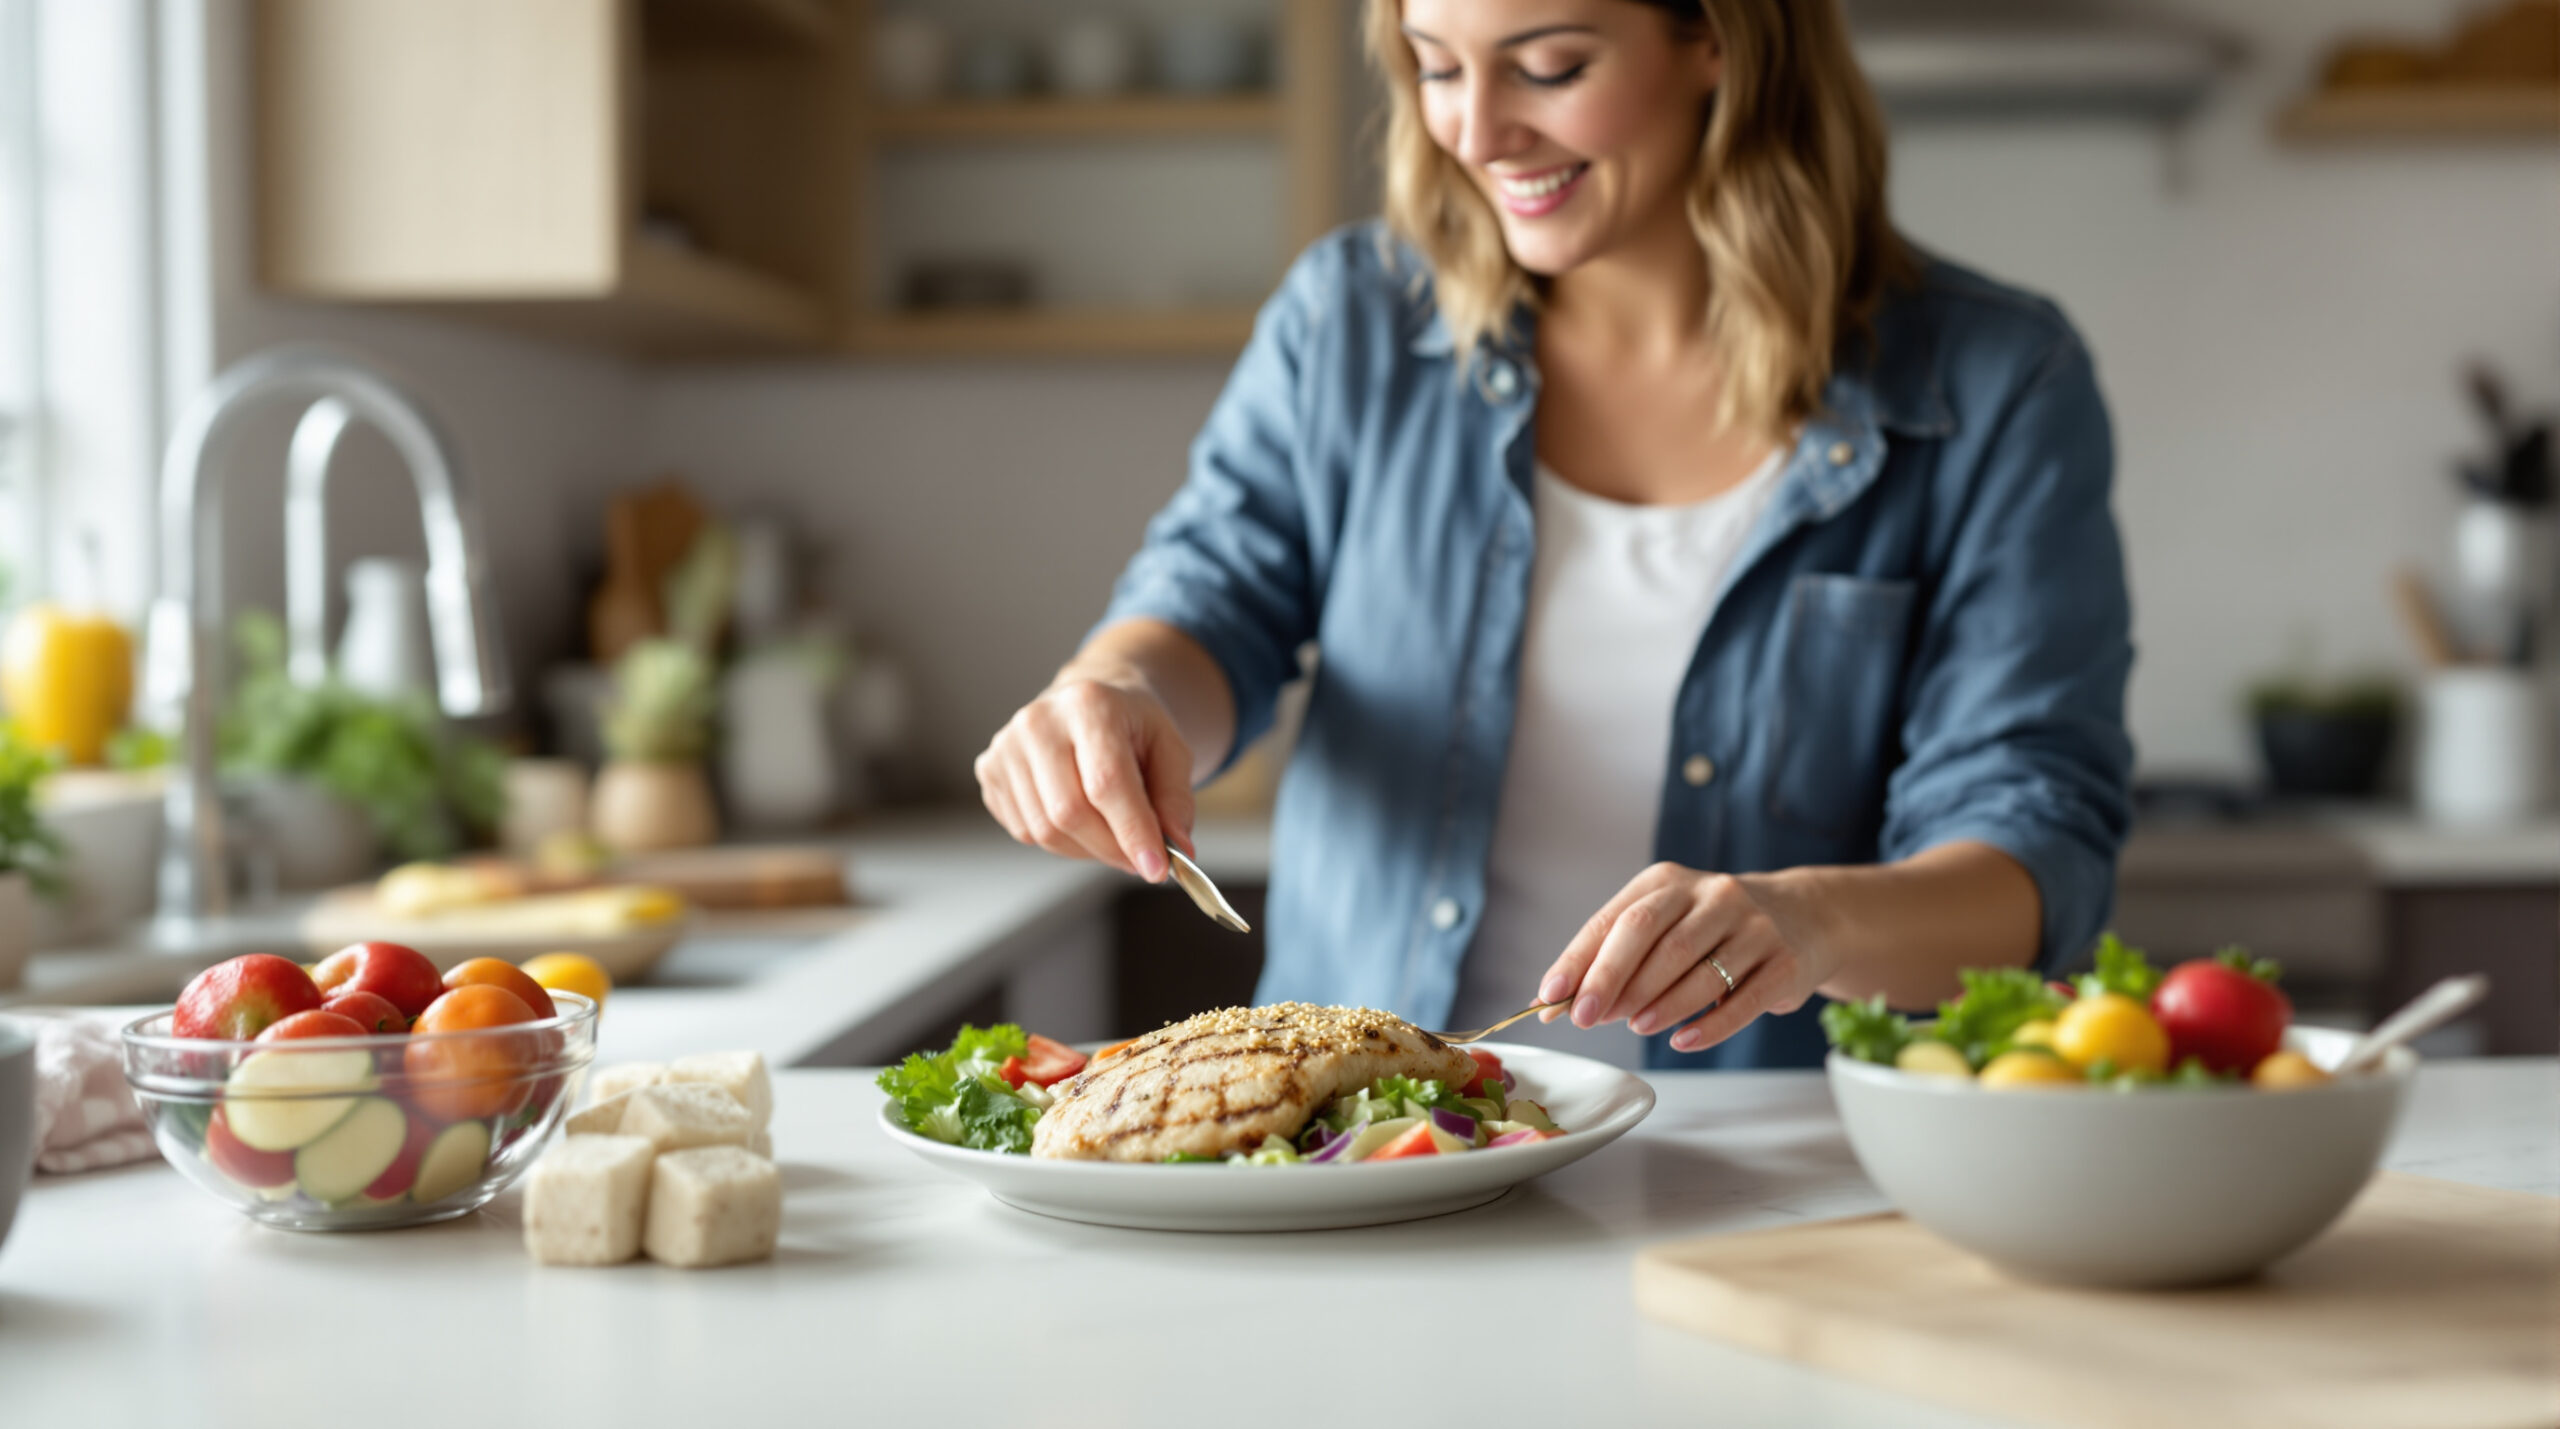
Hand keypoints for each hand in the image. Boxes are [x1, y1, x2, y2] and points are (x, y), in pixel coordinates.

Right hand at [975, 675, 1194, 882]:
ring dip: (1087, 850)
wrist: (1088, 706)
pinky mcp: (989, 771)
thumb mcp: (1171, 750)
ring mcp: (1006, 746)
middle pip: (1070, 812)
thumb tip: (1177, 848)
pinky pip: (1025, 832)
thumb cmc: (1131, 729)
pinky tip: (1081, 820)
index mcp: (1090, 704)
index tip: (1157, 868)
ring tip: (1112, 835)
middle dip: (1111, 849)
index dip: (1132, 831)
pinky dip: (1061, 842)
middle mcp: (1039, 721)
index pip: (1106, 782)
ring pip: (1045, 830)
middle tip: (1140, 860)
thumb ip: (1175, 800)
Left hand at [1536, 863, 1839, 1053]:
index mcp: (1668, 882)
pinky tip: (1681, 1040)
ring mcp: (1753, 926)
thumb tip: (1555, 1002)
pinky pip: (1742, 1000)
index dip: (1579, 959)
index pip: (1616, 919)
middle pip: (1651, 935)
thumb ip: (1612, 958)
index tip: (1550, 996)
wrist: (1804, 917)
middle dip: (1612, 979)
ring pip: (1695, 968)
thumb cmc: (1712, 928)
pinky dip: (1708, 1026)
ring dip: (1658, 1004)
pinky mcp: (1785, 962)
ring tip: (1635, 1026)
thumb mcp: (1665, 924)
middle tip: (1585, 1017)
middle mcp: (1712, 895)